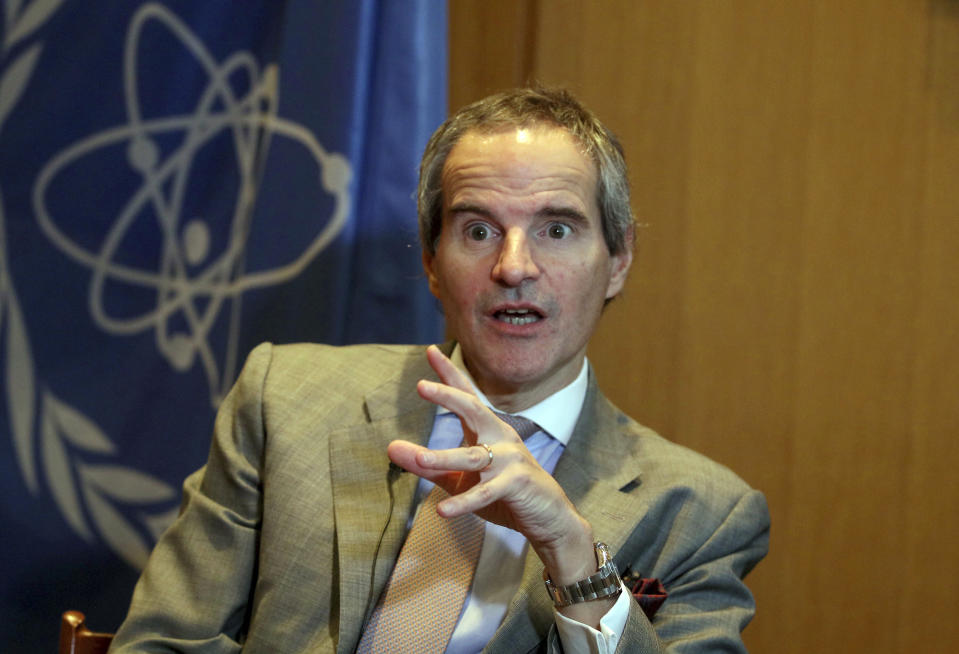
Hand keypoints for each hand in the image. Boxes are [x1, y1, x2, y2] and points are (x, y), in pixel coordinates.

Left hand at [387, 346, 594, 579]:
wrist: (547, 518)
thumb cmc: (503, 493)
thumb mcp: (459, 478)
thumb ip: (427, 464)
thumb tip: (390, 447)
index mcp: (487, 431)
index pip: (466, 397)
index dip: (448, 375)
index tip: (431, 350)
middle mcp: (500, 438)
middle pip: (474, 410)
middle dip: (449, 396)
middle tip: (421, 385)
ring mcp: (510, 460)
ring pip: (473, 456)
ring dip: (444, 456)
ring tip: (419, 456)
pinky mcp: (516, 485)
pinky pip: (486, 493)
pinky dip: (463, 502)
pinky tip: (442, 511)